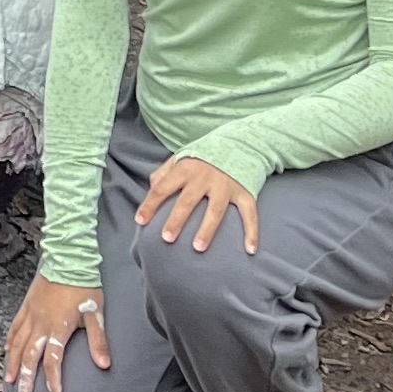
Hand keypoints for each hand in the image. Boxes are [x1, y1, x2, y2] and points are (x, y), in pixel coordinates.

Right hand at [6, 276, 109, 391]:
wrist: (67, 259)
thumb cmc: (83, 286)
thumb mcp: (95, 313)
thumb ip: (98, 340)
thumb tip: (104, 365)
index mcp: (57, 327)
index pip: (52, 359)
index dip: (53, 380)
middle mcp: (40, 323)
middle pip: (30, 356)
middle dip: (26, 378)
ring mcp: (30, 315)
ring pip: (18, 344)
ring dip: (14, 363)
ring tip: (10, 380)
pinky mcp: (25, 306)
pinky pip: (14, 328)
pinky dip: (10, 343)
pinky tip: (7, 352)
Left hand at [133, 154, 261, 254]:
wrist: (240, 142)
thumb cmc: (205, 155)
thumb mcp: (182, 157)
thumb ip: (165, 172)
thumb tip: (153, 188)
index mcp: (185, 169)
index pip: (163, 188)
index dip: (150, 204)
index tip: (140, 221)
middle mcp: (205, 178)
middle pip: (187, 201)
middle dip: (176, 220)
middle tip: (167, 238)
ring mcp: (226, 186)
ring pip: (215, 211)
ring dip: (206, 229)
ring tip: (197, 247)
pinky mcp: (245, 192)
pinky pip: (249, 214)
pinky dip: (251, 232)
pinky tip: (250, 249)